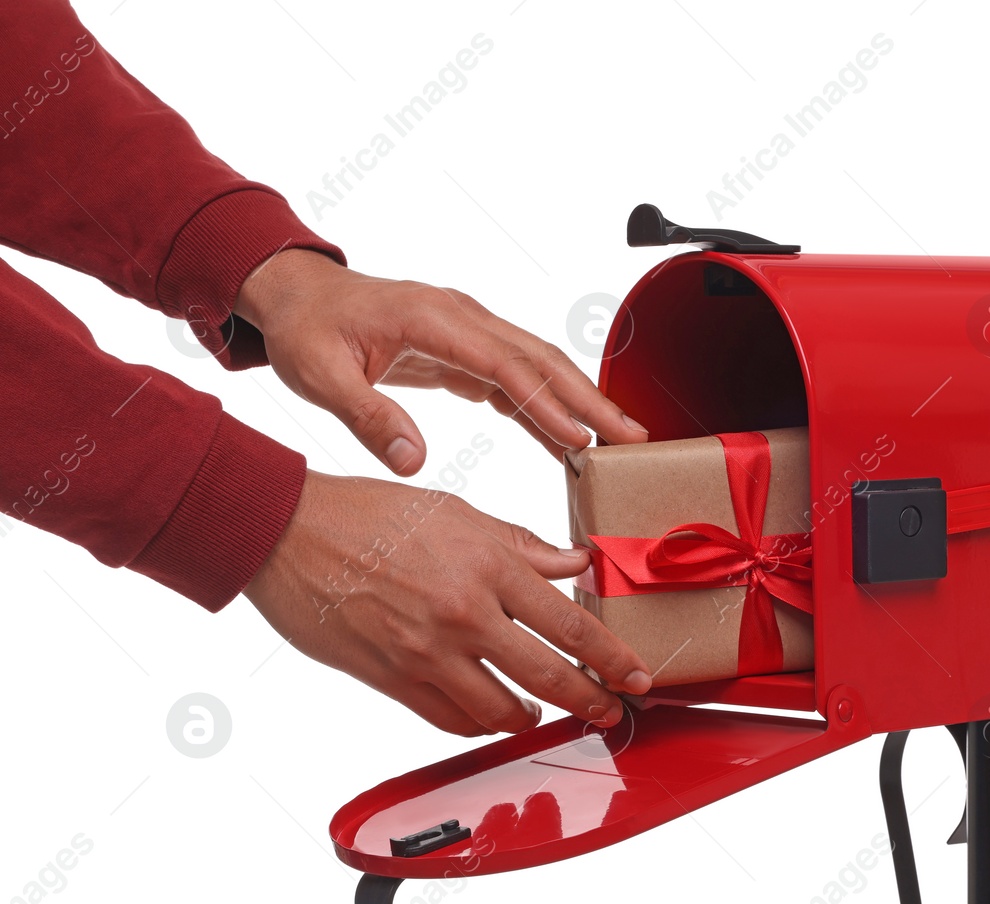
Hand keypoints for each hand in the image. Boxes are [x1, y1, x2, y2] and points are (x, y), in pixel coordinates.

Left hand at [234, 249, 648, 472]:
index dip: (546, 402)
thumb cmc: (306, 328)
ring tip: (618, 441)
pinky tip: (569, 440)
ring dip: (580, 402)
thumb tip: (411, 461)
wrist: (296, 295)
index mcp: (431, 318)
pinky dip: (548, 407)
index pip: (504, 364)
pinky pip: (519, 378)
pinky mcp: (467, 350)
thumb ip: (366, 416)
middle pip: (541, 358)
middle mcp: (461, 317)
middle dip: (590, 399)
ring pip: (539, 364)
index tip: (580, 439)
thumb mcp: (318, 376)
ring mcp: (469, 330)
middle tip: (630, 438)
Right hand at [244, 470, 651, 734]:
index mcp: (488, 567)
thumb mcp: (457, 512)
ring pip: (499, 710)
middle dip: (590, 701)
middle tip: (610, 711)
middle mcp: (463, 614)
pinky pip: (449, 719)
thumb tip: (576, 564)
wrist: (288, 533)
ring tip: (541, 710)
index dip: (613, 659)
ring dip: (529, 716)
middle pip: (547, 676)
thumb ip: (522, 545)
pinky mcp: (391, 679)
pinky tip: (488, 713)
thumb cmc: (370, 512)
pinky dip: (477, 722)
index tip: (637, 677)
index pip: (571, 625)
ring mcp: (426, 653)